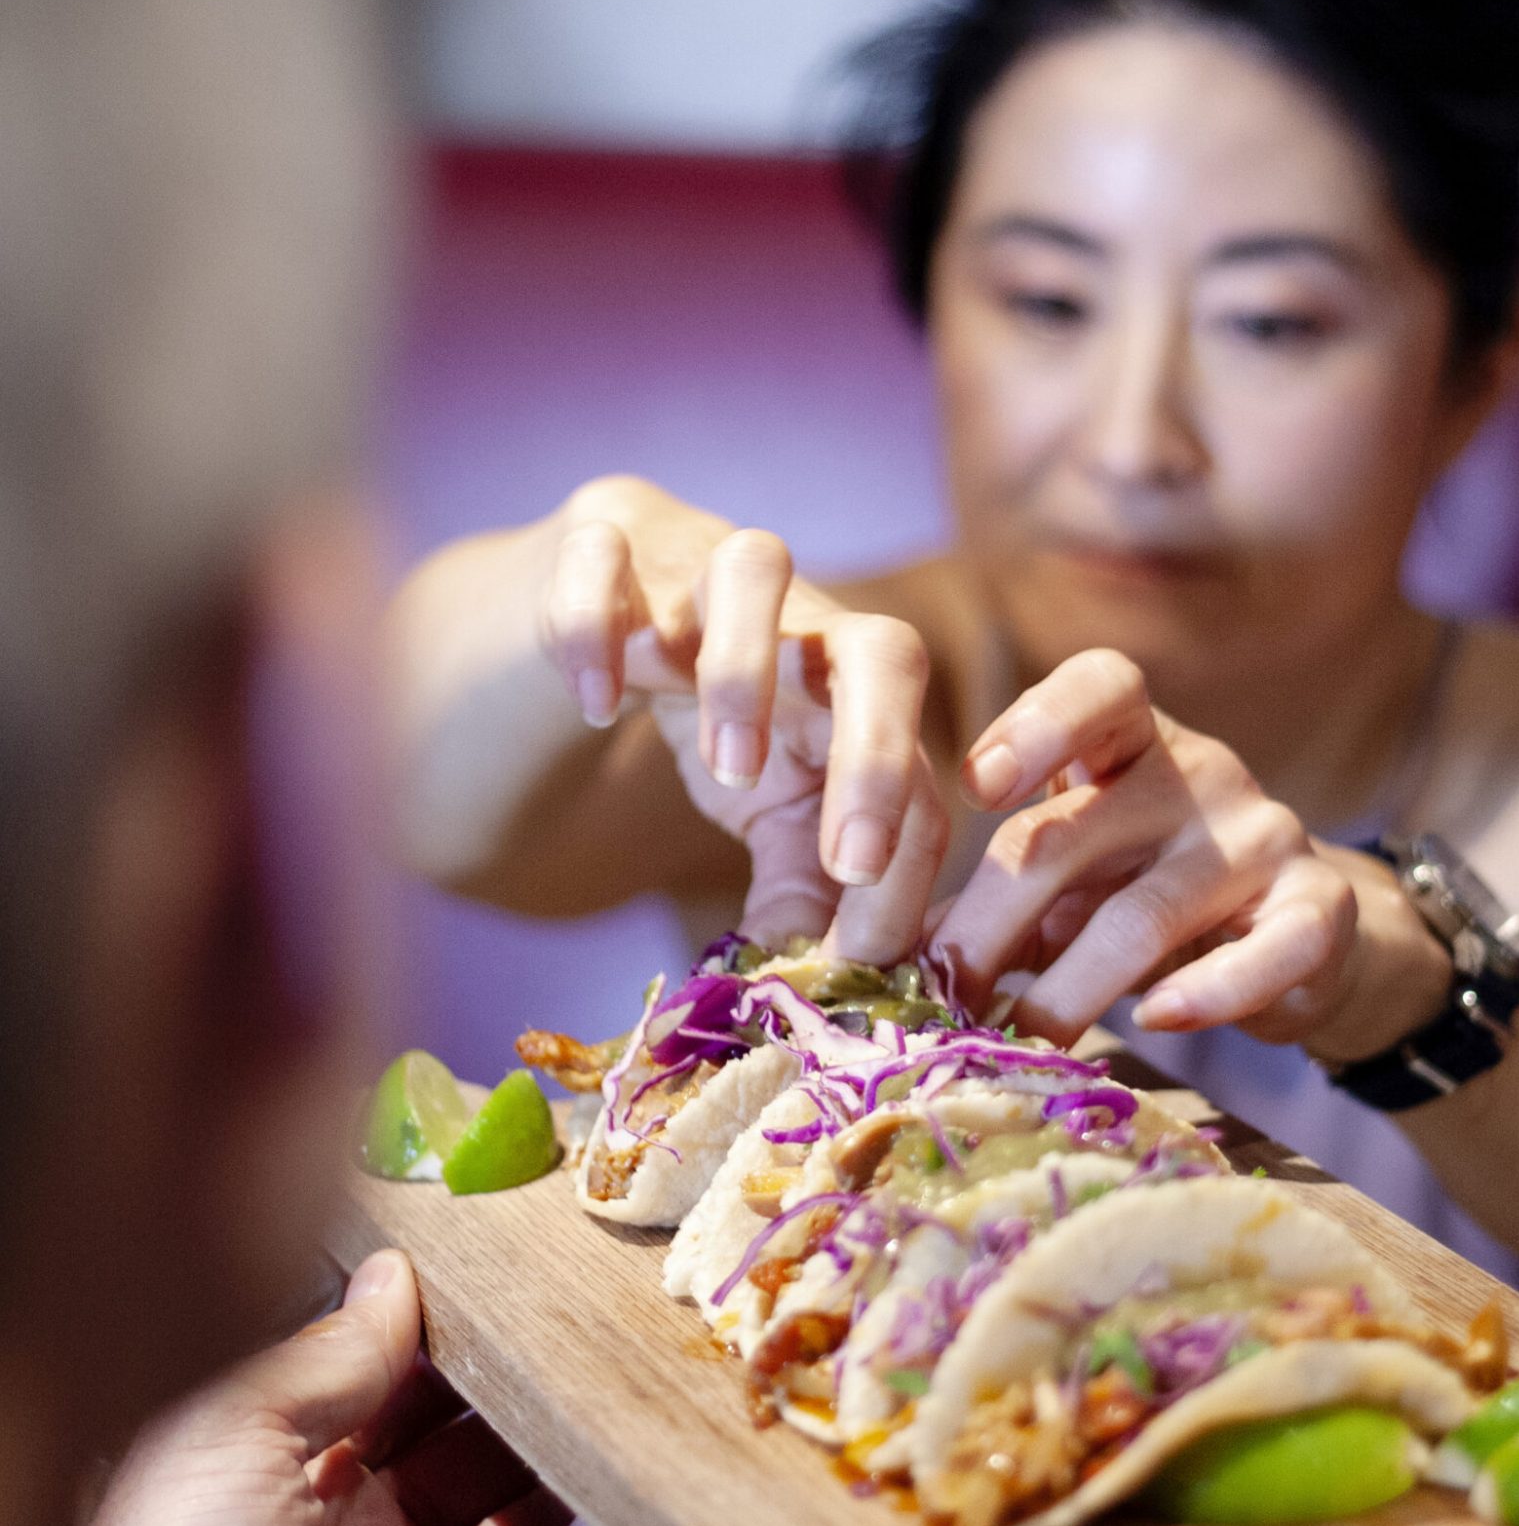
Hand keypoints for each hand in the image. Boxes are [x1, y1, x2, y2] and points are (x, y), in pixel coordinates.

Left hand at [82, 1251, 632, 1525]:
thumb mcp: (231, 1431)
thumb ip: (330, 1356)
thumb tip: (393, 1273)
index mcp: (293, 1478)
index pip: (401, 1394)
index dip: (459, 1347)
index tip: (518, 1295)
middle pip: (478, 1455)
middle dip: (534, 1404)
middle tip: (593, 1346)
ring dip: (579, 1475)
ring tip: (630, 1415)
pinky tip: (624, 1511)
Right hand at [539, 476, 947, 959]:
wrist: (598, 609)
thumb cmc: (713, 714)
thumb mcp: (767, 811)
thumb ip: (799, 890)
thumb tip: (826, 987)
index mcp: (860, 693)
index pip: (918, 768)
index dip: (907, 859)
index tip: (866, 948)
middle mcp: (803, 617)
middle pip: (886, 649)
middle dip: (882, 756)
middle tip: (850, 861)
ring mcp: (705, 565)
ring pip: (756, 566)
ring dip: (748, 674)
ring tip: (727, 769)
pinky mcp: (606, 538)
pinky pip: (603, 561)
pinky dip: (596, 630)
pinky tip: (594, 708)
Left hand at [930, 650, 1447, 1053]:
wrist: (1298, 940)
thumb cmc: (1146, 897)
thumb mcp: (1075, 877)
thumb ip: (1000, 897)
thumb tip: (882, 958)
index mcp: (1132, 739)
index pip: (1100, 687)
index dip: (1036, 724)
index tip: (973, 785)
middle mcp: (1200, 770)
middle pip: (1074, 831)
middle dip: (990, 924)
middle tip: (940, 997)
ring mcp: (1264, 836)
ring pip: (1146, 912)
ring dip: (1068, 989)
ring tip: (1019, 1043)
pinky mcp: (1319, 910)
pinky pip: (1267, 954)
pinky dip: (1206, 993)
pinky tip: (1153, 1021)